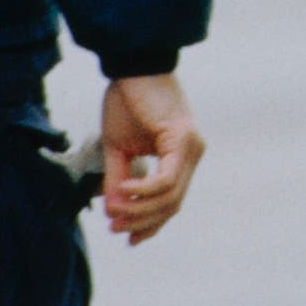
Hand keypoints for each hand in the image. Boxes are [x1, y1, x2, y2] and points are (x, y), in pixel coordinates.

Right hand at [100, 72, 204, 243]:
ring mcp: (192, 147)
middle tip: (115, 227)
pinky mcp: (183, 140)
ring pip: (170, 196)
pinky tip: (123, 190)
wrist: (132, 65)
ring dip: (139, 209)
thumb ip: (119, 180)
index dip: (151, 224)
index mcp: (182, 156)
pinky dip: (143, 190)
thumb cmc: (127, 100)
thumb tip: (112, 211)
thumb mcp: (118, 149)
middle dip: (142, 222)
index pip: (172, 201)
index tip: (129, 239)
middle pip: (172, 204)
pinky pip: (166, 179)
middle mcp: (193, 153)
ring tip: (114, 211)